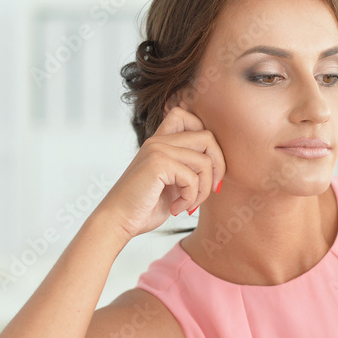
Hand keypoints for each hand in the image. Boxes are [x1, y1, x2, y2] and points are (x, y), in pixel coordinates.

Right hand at [94, 106, 226, 241]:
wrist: (118, 221)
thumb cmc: (146, 206)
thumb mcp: (174, 183)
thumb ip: (190, 168)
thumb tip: (219, 165)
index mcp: (161, 142)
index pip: (188, 117)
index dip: (208, 141)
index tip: (207, 170)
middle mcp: (158, 141)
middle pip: (208, 137)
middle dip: (218, 167)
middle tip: (211, 189)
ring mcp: (157, 149)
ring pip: (205, 161)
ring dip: (204, 189)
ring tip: (190, 204)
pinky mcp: (157, 163)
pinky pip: (192, 178)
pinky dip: (190, 198)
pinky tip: (176, 208)